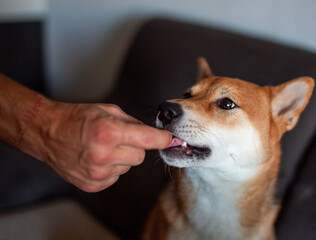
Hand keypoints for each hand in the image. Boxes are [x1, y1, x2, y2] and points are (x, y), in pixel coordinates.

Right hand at [42, 102, 170, 191]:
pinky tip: (97, 158)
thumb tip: (152, 134)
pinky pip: (116, 176)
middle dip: (135, 147)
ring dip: (122, 157)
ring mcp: (97, 172)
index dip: (163, 139)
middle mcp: (104, 155)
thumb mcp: (108, 111)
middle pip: (140, 156)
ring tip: (103, 147)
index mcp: (109, 132)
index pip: (148, 140)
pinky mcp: (93, 184)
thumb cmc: (77, 118)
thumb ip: (133, 123)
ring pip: (128, 166)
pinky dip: (112, 168)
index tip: (171, 139)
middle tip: (119, 138)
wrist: (48, 133)